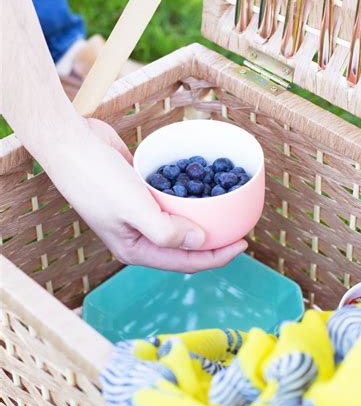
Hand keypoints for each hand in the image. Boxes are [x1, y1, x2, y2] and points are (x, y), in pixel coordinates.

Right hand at [44, 117, 246, 271]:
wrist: (72, 143)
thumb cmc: (96, 179)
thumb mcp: (134, 209)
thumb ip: (168, 231)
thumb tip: (202, 242)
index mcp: (135, 249)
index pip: (185, 262)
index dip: (218, 256)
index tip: (244, 242)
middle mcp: (139, 234)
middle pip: (185, 245)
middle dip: (214, 239)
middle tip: (242, 226)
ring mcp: (139, 212)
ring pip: (179, 221)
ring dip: (203, 217)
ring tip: (229, 209)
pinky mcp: (139, 190)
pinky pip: (170, 198)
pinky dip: (188, 195)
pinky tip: (205, 185)